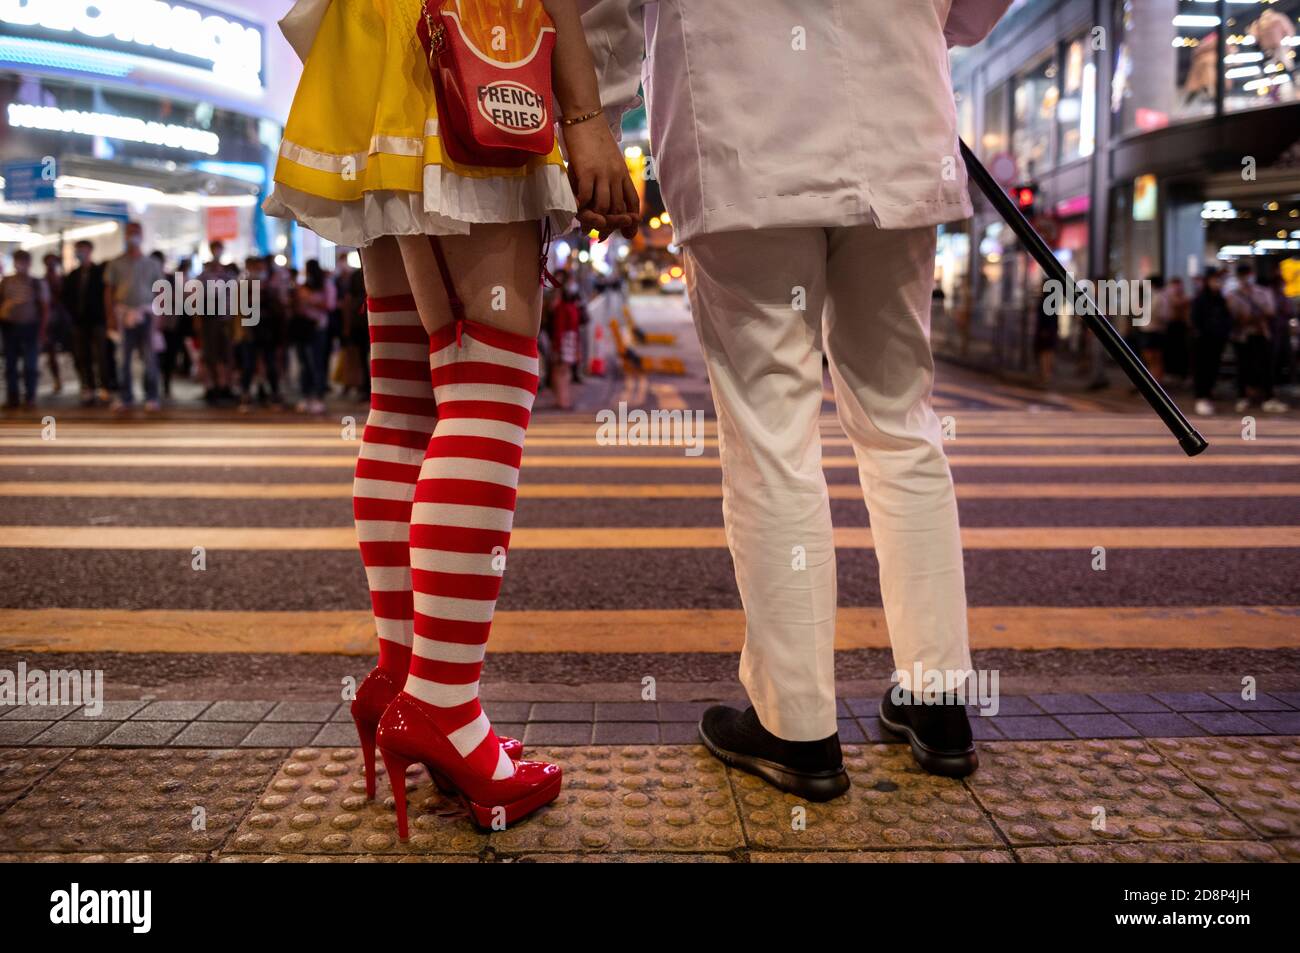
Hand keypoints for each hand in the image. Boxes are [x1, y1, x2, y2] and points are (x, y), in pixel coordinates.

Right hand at [562, 118, 639, 240]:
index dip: (631, 220)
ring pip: (604, 207)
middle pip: (619, 209)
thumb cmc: (594, 135)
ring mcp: (602, 174)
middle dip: (612, 226)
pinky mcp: (587, 171)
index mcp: (623, 173)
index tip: (628, 232)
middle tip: (603, 237)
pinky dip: (582, 208)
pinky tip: (577, 212)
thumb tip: (608, 186)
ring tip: (586, 228)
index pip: (633, 202)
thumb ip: (611, 173)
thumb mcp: (610, 157)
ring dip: (595, 221)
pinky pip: (587, 197)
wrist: (585, 116)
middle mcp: (616, 176)